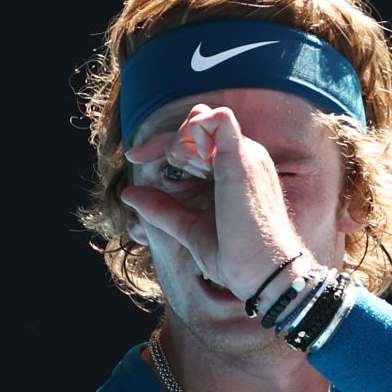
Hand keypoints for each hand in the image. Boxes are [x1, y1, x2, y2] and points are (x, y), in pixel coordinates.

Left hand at [121, 104, 306, 300]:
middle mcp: (244, 156)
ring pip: (201, 118)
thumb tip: (129, 193)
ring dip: (178, 143)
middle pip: (196, 124)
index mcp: (236, 169)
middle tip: (141, 159)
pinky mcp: (242, 157)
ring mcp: (245, 154)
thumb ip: (163, 209)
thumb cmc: (236, 255)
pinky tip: (190, 160)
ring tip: (182, 172)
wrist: (262, 272)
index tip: (134, 156)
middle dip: (164, 141)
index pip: (198, 137)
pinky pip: (216, 119)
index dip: (162, 143)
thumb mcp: (189, 228)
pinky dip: (195, 131)